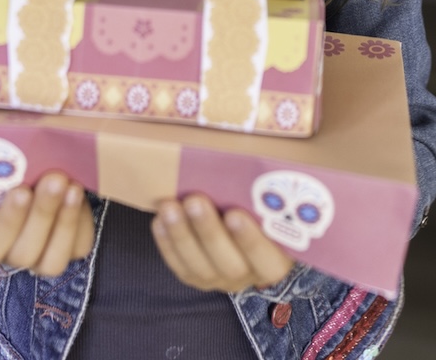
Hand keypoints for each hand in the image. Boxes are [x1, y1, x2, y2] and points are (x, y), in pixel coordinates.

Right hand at [0, 171, 94, 275]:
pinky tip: (81, 192)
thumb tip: (3, 135)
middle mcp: (8, 254)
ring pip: (52, 260)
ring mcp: (39, 258)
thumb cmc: (6, 166)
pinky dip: (82, 220)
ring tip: (73, 187)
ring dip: (65, 221)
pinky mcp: (68, 250)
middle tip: (54, 179)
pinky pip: (78, 246)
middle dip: (42, 214)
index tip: (21, 190)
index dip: (6, 222)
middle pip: (24, 252)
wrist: (33, 171)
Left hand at [152, 194, 293, 292]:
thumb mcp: (272, 205)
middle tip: (195, 201)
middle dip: (209, 232)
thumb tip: (255, 156)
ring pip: (200, 266)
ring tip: (169, 207)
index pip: (268, 258)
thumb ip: (268, 191)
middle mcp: (248, 274)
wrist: (244, 228)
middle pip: (230, 264)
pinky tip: (159, 220)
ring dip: (182, 235)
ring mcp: (220, 279)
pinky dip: (167, 243)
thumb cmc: (262, 210)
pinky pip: (180, 265)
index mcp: (276, 259)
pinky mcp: (195, 276)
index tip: (235, 214)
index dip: (251, 240)